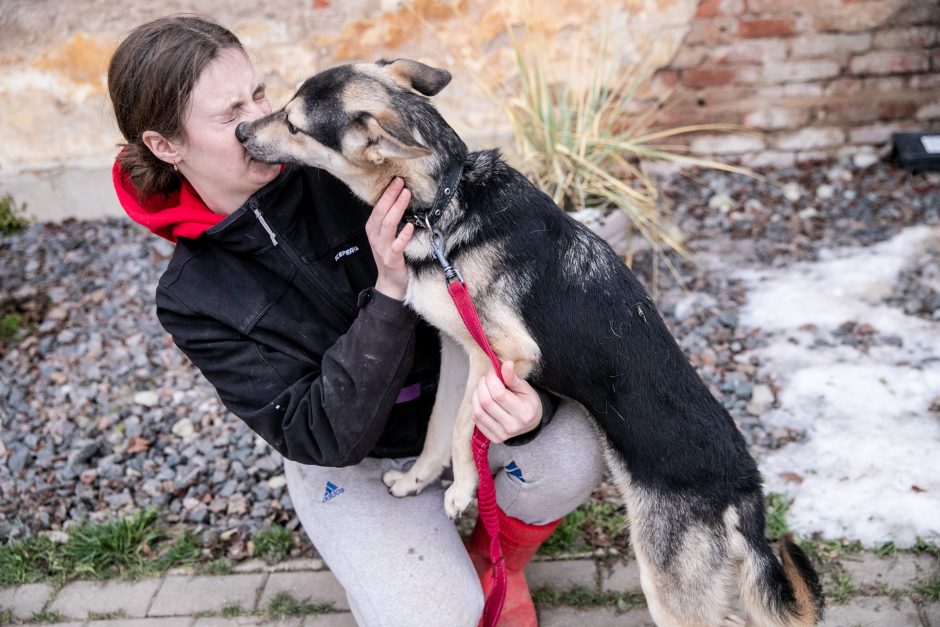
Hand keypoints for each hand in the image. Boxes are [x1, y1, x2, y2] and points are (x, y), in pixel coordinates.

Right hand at [367, 177, 413, 299]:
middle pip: (381, 212)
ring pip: (388, 225)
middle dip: (390, 196)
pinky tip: (409, 226)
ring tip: (406, 195)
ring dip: (397, 208)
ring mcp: (382, 247)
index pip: (378, 207)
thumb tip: (400, 199)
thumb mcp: (386, 236)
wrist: (391, 283)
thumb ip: (389, 220)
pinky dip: (403, 235)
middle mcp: (375, 236)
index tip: (396, 179)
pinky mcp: (391, 258)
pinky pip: (397, 245)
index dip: (386, 193)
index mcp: (373, 228)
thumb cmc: (391, 256)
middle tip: (400, 182)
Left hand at [470, 361, 541, 443]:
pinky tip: (479, 398)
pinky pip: (476, 419)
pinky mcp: (493, 438)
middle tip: (486, 378)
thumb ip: (513, 378)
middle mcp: (512, 426)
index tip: (493, 371)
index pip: (499, 394)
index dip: (492, 379)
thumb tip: (506, 364)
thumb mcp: (525, 388)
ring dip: (476, 395)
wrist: (531, 423)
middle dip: (482, 385)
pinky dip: (474, 405)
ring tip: (482, 387)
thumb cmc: (528, 402)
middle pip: (486, 402)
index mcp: (523, 413)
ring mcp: (502, 434)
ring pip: (478, 411)